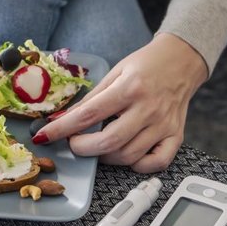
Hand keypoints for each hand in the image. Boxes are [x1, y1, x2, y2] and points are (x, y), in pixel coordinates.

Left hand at [33, 33, 207, 172]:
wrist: (182, 59)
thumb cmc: (145, 65)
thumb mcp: (114, 72)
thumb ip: (92, 98)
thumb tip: (64, 119)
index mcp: (129, 88)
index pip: (88, 114)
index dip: (62, 128)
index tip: (44, 136)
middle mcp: (148, 108)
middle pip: (108, 142)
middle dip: (82, 148)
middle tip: (74, 143)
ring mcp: (163, 125)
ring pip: (128, 156)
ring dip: (105, 157)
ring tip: (97, 146)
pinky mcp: (176, 135)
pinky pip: (156, 163)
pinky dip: (137, 166)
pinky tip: (126, 154)